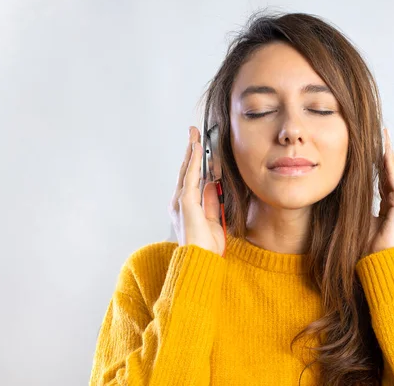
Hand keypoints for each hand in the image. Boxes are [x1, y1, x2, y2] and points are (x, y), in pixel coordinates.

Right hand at [168, 126, 224, 255]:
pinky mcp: (185, 203)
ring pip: (186, 170)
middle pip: (186, 170)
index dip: (196, 161)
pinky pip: (190, 177)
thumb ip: (211, 202)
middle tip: (194, 132)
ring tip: (195, 134)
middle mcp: (179, 202)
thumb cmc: (206, 247)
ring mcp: (180, 202)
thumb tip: (212, 185)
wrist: (200, 262)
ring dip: (191, 151)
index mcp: (187, 206)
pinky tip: (196, 149)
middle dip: (191, 150)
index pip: (192, 178)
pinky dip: (193, 161)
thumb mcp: (214, 220)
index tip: (201, 146)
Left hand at [368, 128, 393, 253]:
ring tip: (385, 138)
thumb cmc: (368, 248)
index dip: (380, 162)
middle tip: (383, 134)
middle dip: (387, 153)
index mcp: (390, 206)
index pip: (385, 178)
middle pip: (392, 172)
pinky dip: (391, 167)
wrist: (378, 264)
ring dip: (389, 155)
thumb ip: (356, 206)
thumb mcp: (358, 220)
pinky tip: (385, 154)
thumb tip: (340, 194)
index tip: (374, 146)